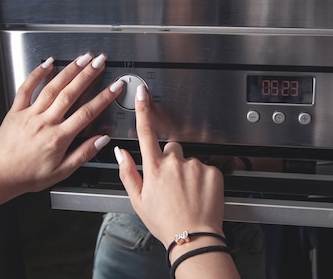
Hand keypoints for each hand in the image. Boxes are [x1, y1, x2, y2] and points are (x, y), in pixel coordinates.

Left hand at [0, 53, 123, 192]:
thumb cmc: (29, 175)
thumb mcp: (62, 171)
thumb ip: (84, 153)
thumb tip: (102, 139)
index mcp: (59, 138)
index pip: (87, 112)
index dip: (104, 97)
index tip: (115, 87)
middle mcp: (45, 122)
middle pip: (70, 93)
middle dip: (88, 75)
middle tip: (100, 62)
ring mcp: (30, 114)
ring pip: (52, 87)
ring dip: (69, 70)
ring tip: (83, 58)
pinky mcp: (16, 111)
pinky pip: (27, 88)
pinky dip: (37, 73)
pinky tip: (48, 63)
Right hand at [116, 85, 224, 247]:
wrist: (193, 238)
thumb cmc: (165, 223)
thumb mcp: (138, 201)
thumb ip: (127, 172)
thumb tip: (120, 152)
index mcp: (154, 169)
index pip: (146, 133)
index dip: (144, 110)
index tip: (142, 93)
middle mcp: (174, 163)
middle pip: (171, 148)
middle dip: (171, 160)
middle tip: (172, 183)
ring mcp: (195, 166)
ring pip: (189, 160)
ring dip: (187, 171)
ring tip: (187, 193)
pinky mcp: (213, 171)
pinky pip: (206, 168)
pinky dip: (203, 178)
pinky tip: (199, 194)